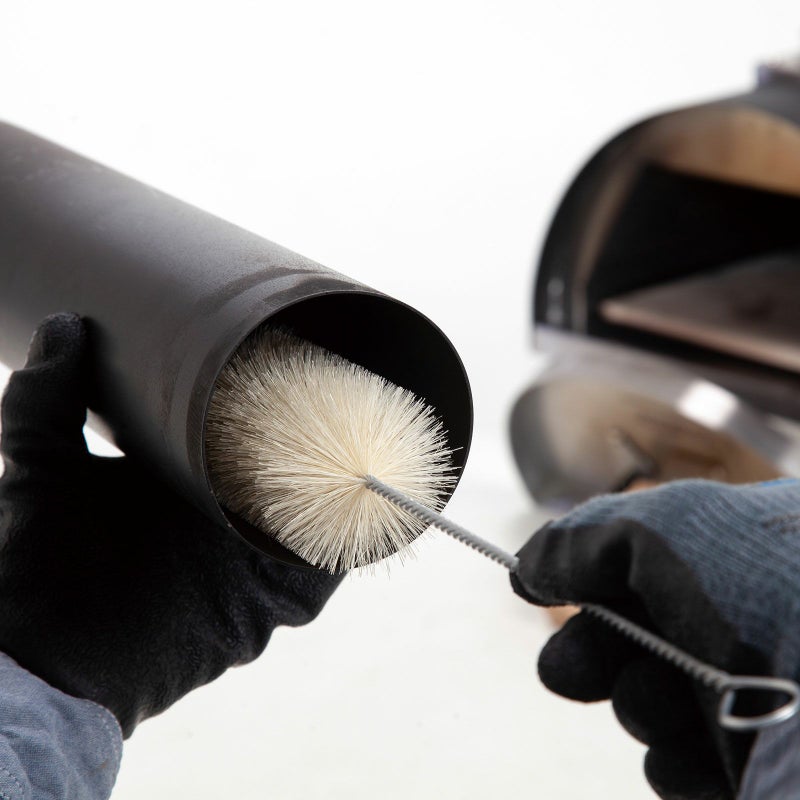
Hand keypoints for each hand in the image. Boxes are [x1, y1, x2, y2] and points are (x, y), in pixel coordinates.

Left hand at [0, 313, 342, 735]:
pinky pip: (331, 566)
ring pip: (326, 510)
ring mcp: (258, 557)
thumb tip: (66, 322)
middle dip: (330, 430)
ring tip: (384, 427)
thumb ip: (44, 402)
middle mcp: (233, 514)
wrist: (50, 663)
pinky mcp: (275, 600)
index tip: (302, 345)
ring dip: (355, 477)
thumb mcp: (41, 470)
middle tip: (358, 375)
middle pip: (298, 465)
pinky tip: (383, 498)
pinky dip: (360, 537)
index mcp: (192, 478)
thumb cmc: (41, 567)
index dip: (279, 395)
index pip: (249, 430)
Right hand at [511, 479, 799, 798]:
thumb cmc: (774, 600)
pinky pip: (694, 765)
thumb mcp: (669, 528)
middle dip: (594, 650)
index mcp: (756, 544)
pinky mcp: (771, 767)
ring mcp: (773, 694)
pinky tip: (689, 763)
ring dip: (640, 703)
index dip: (588, 568)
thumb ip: (586, 537)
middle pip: (646, 630)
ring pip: (666, 699)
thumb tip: (529, 564)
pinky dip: (677, 765)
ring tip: (656, 705)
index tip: (534, 587)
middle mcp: (764, 617)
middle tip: (564, 671)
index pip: (650, 551)